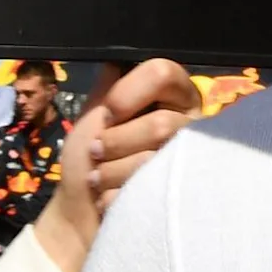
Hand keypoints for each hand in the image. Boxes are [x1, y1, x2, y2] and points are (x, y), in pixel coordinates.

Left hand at [29, 60, 200, 271]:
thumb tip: (116, 57)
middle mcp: (190, 125)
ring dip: (112, 172)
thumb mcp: (93, 115)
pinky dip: (118, 196)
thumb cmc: (89, 160)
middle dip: (115, 142)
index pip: (163, 73)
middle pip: (161, 124)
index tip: (108, 113)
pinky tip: (112, 200)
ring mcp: (190, 163)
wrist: (80, 214)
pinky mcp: (183, 198)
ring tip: (100, 181)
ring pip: (156, 159)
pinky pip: (153, 191)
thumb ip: (109, 85)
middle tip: (97, 153)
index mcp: (171, 97)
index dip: (129, 93)